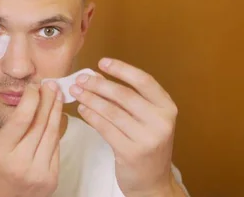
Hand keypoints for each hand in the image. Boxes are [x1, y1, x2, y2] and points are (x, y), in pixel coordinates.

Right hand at [0, 81, 63, 196]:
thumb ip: (13, 127)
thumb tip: (33, 99)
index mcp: (1, 153)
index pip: (21, 120)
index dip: (31, 99)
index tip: (35, 86)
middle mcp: (21, 163)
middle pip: (40, 125)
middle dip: (47, 101)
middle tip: (51, 84)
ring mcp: (39, 173)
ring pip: (52, 135)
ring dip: (56, 112)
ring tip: (58, 95)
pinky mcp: (52, 179)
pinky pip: (56, 149)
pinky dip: (56, 131)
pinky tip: (57, 118)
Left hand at [70, 58, 178, 196]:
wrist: (153, 181)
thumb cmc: (146, 143)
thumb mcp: (144, 118)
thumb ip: (125, 97)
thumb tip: (97, 75)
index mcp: (167, 107)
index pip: (144, 81)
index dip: (121, 69)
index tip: (101, 62)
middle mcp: (161, 121)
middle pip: (124, 95)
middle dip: (98, 85)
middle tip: (80, 79)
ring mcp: (147, 138)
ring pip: (112, 111)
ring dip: (90, 99)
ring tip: (76, 92)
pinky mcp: (131, 152)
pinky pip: (105, 128)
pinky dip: (91, 116)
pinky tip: (82, 109)